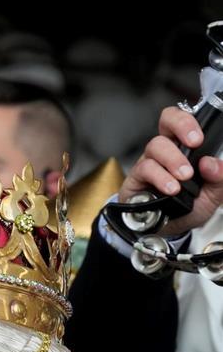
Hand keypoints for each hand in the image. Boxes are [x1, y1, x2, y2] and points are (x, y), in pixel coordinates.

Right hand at [119, 106, 222, 236]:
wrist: (166, 230)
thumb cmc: (188, 207)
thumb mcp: (213, 196)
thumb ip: (220, 179)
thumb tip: (212, 164)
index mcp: (186, 148)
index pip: (184, 122)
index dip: (189, 121)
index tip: (200, 138)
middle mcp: (167, 151)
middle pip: (167, 121)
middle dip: (182, 126)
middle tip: (195, 143)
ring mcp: (150, 162)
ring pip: (156, 145)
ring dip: (173, 159)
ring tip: (184, 177)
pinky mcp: (137, 178)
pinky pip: (145, 168)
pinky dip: (160, 177)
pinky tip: (171, 188)